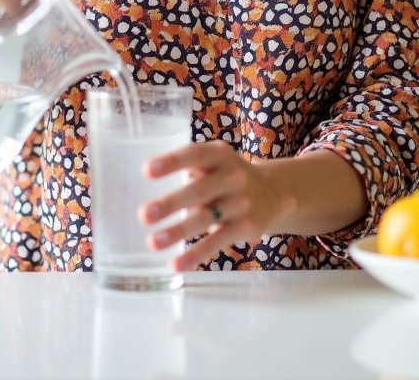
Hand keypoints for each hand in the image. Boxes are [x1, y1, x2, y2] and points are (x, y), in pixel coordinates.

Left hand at [138, 140, 298, 271]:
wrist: (274, 191)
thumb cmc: (228, 176)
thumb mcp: (214, 162)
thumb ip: (190, 171)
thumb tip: (155, 192)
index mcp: (219, 154)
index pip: (194, 155)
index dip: (171, 162)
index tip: (146, 171)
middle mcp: (232, 176)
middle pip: (198, 191)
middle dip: (170, 203)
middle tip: (143, 215)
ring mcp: (240, 202)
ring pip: (205, 218)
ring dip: (178, 231)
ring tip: (153, 242)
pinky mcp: (244, 227)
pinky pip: (216, 242)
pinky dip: (195, 255)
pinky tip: (176, 264)